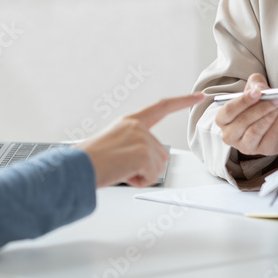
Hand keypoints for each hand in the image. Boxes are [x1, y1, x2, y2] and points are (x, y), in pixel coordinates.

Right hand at [76, 93, 204, 187]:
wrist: (78, 167)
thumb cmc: (91, 159)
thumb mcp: (113, 143)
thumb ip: (134, 144)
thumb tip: (148, 161)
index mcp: (130, 121)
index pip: (161, 107)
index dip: (182, 101)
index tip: (199, 96)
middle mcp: (138, 127)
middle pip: (161, 153)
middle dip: (146, 167)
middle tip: (121, 166)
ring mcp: (142, 139)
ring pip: (158, 166)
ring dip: (141, 174)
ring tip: (120, 169)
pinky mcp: (144, 154)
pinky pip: (152, 176)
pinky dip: (138, 181)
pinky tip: (123, 174)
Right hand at [215, 73, 277, 157]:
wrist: (272, 126)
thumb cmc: (256, 108)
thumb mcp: (253, 92)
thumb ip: (255, 84)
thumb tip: (261, 88)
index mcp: (222, 120)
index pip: (229, 110)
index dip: (243, 101)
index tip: (257, 92)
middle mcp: (230, 135)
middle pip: (243, 121)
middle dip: (262, 107)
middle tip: (276, 96)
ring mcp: (245, 146)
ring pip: (256, 130)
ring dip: (271, 114)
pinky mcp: (263, 150)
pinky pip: (272, 135)